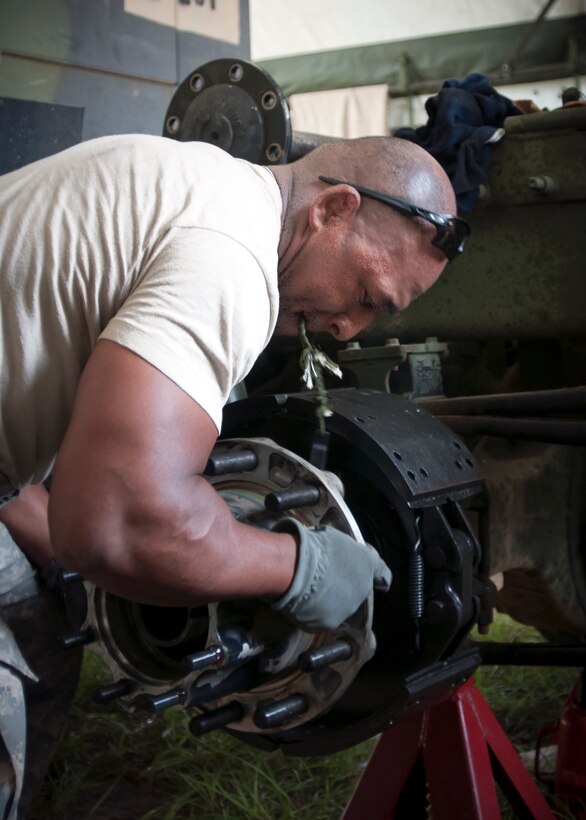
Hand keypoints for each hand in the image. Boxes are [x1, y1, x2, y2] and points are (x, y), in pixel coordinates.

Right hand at [270, 518, 390, 631]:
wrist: (296, 570)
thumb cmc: (315, 546)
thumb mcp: (336, 538)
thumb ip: (344, 551)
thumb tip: (340, 554)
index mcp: (367, 565)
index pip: (383, 574)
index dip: (379, 577)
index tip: (378, 582)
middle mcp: (362, 590)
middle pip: (355, 590)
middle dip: (342, 585)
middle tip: (323, 576)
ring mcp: (346, 609)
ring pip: (338, 605)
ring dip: (328, 600)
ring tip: (308, 589)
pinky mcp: (329, 623)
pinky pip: (321, 617)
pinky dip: (312, 612)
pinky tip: (301, 600)